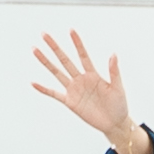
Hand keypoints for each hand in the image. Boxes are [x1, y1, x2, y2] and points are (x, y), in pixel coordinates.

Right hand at [26, 29, 146, 153]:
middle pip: (65, 60)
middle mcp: (81, 79)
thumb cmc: (119, 105)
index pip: (83, 55)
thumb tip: (113, 53)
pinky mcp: (70, 102)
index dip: (77, 43)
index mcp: (93, 74)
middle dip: (55, 47)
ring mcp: (74, 90)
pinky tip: (33, 83)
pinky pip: (55, 94)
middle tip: (44, 34)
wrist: (115, 123)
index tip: (71, 30)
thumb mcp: (118, 87)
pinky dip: (44, 89)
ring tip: (35, 50)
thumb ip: (114, 71)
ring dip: (46, 62)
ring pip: (57, 73)